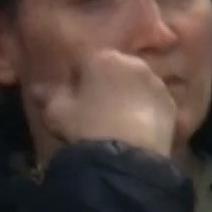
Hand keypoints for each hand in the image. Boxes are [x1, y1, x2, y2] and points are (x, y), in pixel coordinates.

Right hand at [30, 49, 177, 159]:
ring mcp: (158, 84)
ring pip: (137, 86)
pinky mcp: (172, 105)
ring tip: (118, 120)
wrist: (127, 154)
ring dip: (128, 96)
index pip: (85, 63)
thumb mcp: (56, 112)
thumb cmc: (86, 126)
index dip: (77, 80)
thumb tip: (39, 89)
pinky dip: (145, 111)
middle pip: (116, 71)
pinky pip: (153, 103)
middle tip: (96, 108)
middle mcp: (136, 64)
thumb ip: (48, 96)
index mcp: (104, 58)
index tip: (73, 98)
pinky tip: (136, 129)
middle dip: (106, 84)